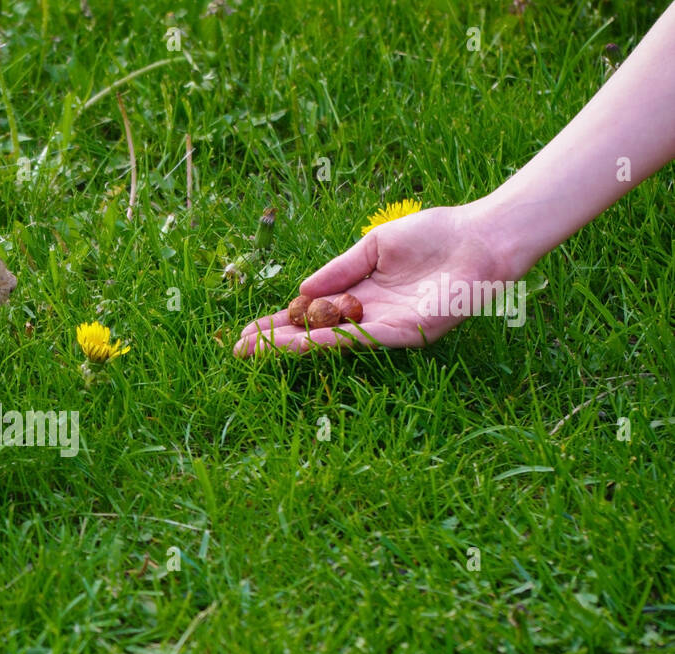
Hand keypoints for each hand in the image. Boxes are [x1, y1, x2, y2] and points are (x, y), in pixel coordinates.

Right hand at [233, 204, 515, 356]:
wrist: (482, 237)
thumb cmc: (436, 235)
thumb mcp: (374, 246)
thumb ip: (339, 269)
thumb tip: (300, 292)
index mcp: (360, 295)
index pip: (309, 314)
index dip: (277, 323)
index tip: (245, 332)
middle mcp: (368, 317)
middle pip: (313, 335)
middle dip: (275, 342)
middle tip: (239, 351)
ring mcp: (387, 328)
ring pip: (332, 342)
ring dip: (294, 347)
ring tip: (261, 350)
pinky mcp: (408, 332)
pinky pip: (363, 339)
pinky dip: (332, 341)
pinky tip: (305, 342)